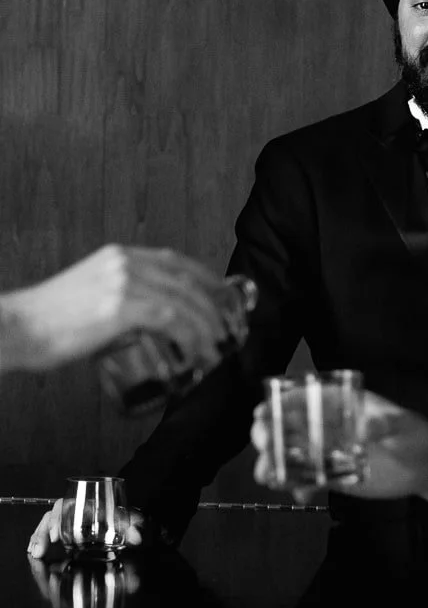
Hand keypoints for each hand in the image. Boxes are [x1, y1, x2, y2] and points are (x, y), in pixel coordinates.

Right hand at [0, 245, 230, 372]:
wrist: (19, 327)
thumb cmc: (50, 321)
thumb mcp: (92, 297)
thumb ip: (123, 302)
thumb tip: (152, 325)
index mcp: (118, 256)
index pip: (175, 260)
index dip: (205, 277)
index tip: (222, 295)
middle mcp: (125, 263)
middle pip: (186, 281)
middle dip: (213, 307)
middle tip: (227, 330)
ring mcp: (124, 283)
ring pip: (184, 301)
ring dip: (207, 327)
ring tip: (216, 348)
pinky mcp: (121, 307)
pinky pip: (171, 319)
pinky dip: (191, 337)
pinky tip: (198, 351)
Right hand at [27, 498, 148, 560]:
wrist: (125, 519)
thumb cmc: (124, 518)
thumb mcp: (129, 522)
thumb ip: (135, 528)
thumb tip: (136, 538)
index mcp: (89, 505)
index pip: (69, 505)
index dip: (59, 518)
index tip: (55, 537)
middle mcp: (76, 510)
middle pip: (53, 514)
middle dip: (44, 531)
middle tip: (42, 549)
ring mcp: (69, 520)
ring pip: (47, 522)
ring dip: (38, 537)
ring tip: (36, 553)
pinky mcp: (65, 529)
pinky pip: (46, 531)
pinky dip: (38, 540)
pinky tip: (33, 551)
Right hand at [251, 391, 427, 507]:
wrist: (427, 466)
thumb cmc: (415, 434)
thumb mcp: (403, 425)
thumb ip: (383, 425)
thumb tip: (362, 430)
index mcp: (338, 403)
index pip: (301, 399)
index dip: (278, 404)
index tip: (262, 413)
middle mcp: (325, 426)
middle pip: (285, 428)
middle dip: (267, 434)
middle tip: (263, 445)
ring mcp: (325, 452)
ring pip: (288, 456)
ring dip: (273, 464)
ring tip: (268, 476)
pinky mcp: (331, 476)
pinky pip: (305, 481)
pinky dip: (297, 488)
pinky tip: (300, 496)